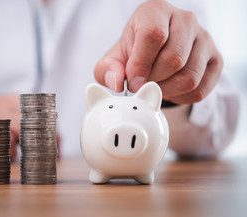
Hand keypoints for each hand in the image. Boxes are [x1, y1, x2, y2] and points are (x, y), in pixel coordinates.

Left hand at [94, 0, 222, 103]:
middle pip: (173, 59)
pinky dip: (181, 98)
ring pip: (189, 77)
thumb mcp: (114, 58)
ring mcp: (205, 39)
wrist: (157, 55)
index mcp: (156, 12)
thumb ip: (107, 69)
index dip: (140, 64)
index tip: (132, 82)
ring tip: (155, 87)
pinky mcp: (216, 59)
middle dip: (153, 80)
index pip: (153, 35)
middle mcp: (185, 20)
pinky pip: (200, 89)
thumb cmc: (134, 54)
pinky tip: (170, 91)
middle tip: (142, 85)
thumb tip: (116, 82)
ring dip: (167, 91)